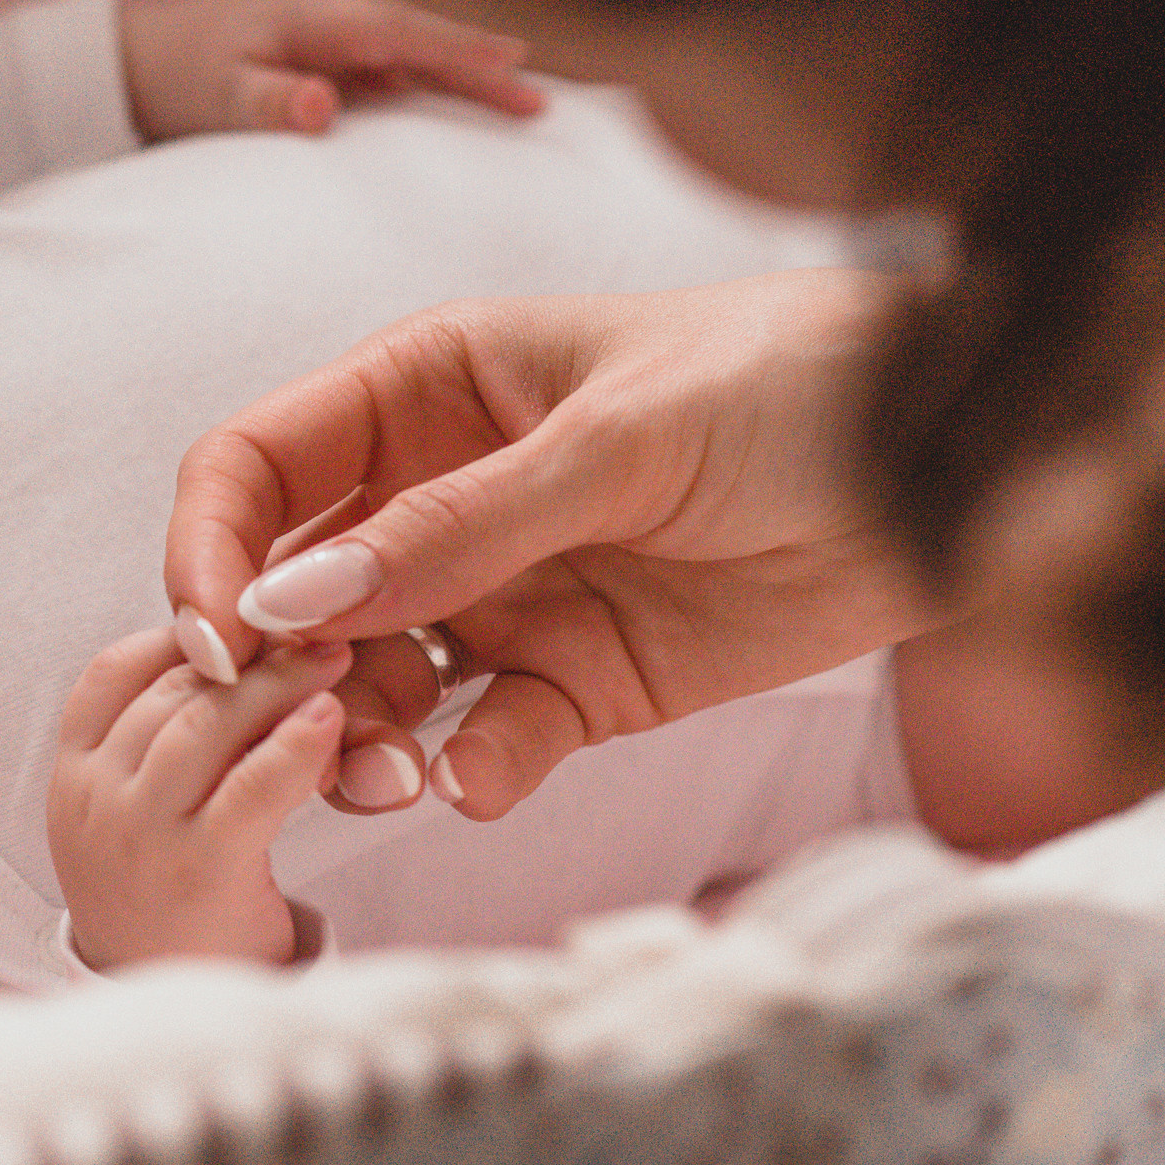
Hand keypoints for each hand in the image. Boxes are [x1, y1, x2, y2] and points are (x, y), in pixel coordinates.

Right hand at [47, 628, 423, 970]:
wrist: (165, 1027)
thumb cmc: (171, 910)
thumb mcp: (136, 821)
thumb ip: (164, 746)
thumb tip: (234, 659)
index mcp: (74, 779)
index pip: (111, 674)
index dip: (177, 635)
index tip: (243, 617)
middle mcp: (93, 800)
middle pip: (169, 691)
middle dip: (246, 650)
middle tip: (315, 621)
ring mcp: (137, 834)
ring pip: (204, 724)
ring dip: (275, 681)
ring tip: (335, 657)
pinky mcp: (197, 872)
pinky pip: (249, 790)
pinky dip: (294, 746)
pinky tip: (333, 719)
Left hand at [119, 0, 545, 143]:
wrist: (131, 60)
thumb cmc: (176, 78)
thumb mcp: (217, 95)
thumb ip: (270, 102)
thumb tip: (326, 106)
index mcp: (312, 13)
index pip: (399, 31)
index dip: (458, 47)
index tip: (514, 60)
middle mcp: (331, 10)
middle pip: (419, 37)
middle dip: (479, 64)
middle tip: (541, 100)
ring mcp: (330, 28)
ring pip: (409, 50)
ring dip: (462, 73)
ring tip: (524, 103)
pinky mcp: (325, 49)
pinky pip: (389, 63)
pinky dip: (428, 78)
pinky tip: (463, 103)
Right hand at [164, 268, 959, 820]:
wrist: (953, 461)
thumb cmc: (784, 384)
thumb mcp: (614, 438)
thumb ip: (454, 525)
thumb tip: (291, 604)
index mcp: (421, 391)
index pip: (255, 468)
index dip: (211, 550)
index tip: (215, 640)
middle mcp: (437, 495)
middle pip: (293, 594)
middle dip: (277, 670)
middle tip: (306, 728)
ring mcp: (501, 593)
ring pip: (373, 685)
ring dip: (360, 739)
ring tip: (393, 778)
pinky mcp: (573, 682)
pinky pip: (484, 740)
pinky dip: (469, 770)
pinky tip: (483, 780)